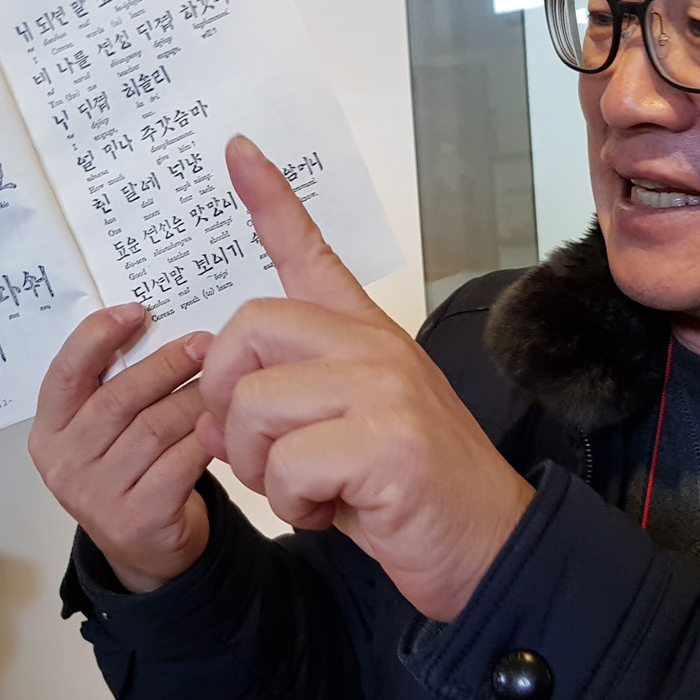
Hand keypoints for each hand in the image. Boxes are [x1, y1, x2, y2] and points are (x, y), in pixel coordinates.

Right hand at [30, 303, 213, 592]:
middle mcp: (65, 464)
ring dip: (194, 398)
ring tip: (222, 380)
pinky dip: (206, 438)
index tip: (137, 312)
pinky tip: (222, 423)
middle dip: (167, 364)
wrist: (145, 550)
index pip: (65, 374)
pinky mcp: (137, 519)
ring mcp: (97, 495)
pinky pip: (180, 462)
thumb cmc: (130, 473)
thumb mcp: (104, 431)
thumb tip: (153, 324)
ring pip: (155, 428)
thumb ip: (113, 386)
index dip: (98, 337)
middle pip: (119, 398)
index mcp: (49, 432)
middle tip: (204, 343)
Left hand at [196, 136, 532, 620]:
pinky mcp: (388, 442)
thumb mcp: (341, 438)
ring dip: (257, 468)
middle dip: (226, 398)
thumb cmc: (410, 496)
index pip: (310, 253)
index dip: (269, 201)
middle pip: (248, 328)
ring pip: (256, 405)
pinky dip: (291, 505)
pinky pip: (287, 465)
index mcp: (366, 337)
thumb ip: (280, 412)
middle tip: (253, 449)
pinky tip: (330, 512)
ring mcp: (386, 389)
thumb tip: (210, 421)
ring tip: (303, 491)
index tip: (236, 150)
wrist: (489, 549)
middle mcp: (376, 348)